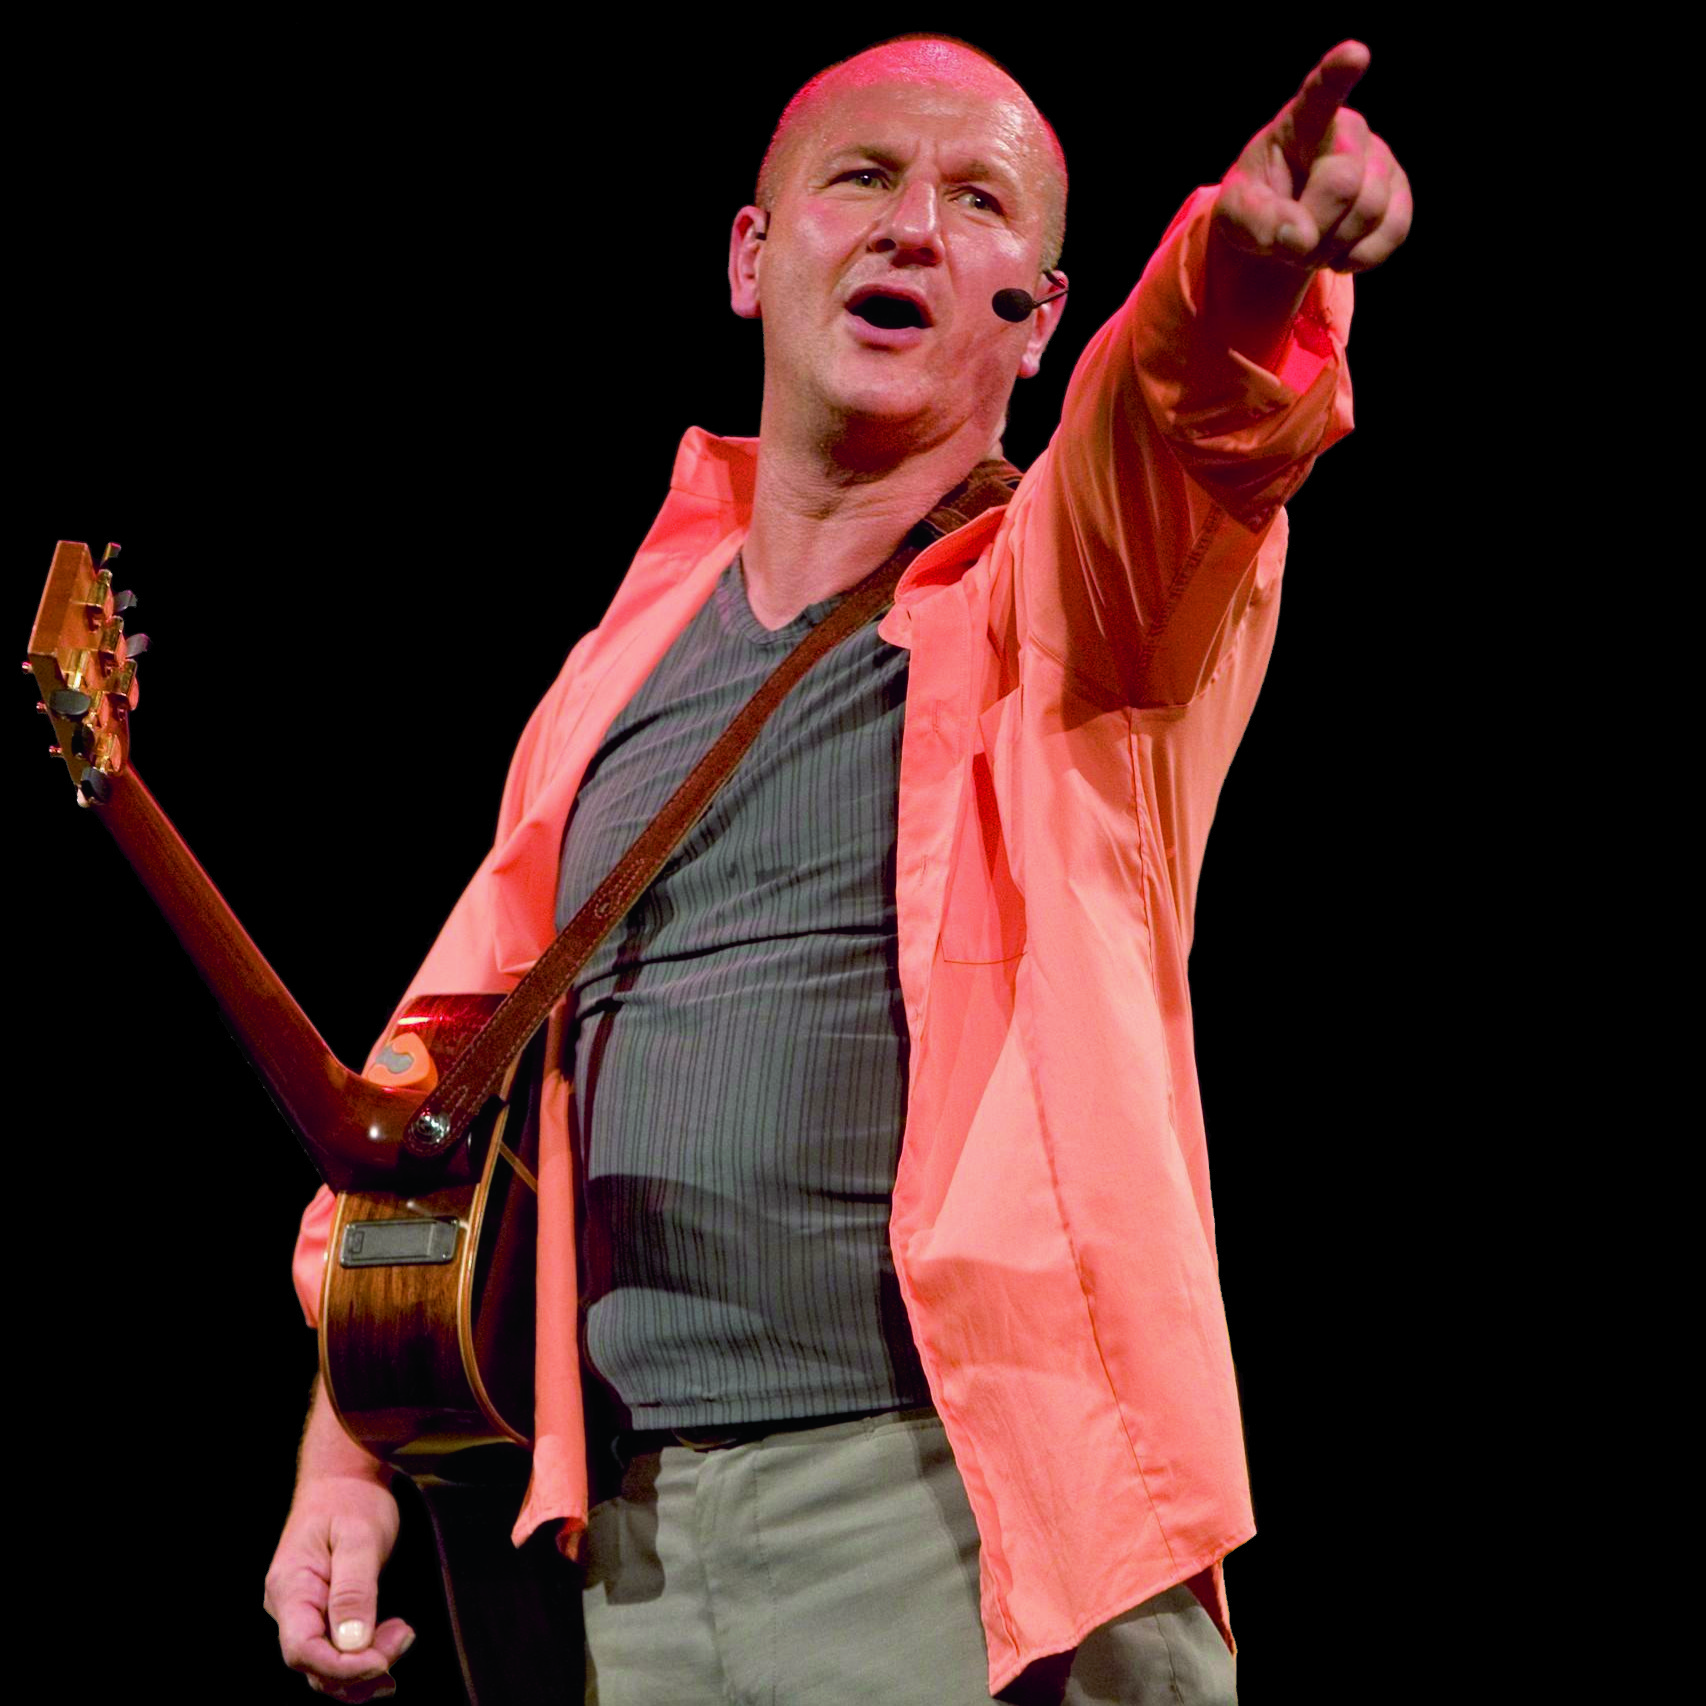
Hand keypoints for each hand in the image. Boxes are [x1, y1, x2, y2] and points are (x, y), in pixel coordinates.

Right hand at [263, 1474, 414, 1701]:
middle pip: (314, 1665)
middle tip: (403, 1639)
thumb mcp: (360, 1538)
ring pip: (323, 1664)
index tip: (382, 1661)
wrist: (344, 1475)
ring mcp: (302, 1610)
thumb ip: (355, 1591)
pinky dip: (360, 1658)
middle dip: (359, 1667)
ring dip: (362, 1669)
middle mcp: (289, 1606)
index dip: (341, 1667)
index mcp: (291, 1588)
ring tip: (401, 1644)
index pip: (302, 1650)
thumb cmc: (352, 1499)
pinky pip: (333, 1649)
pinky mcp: (320, 1610)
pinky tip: (387, 1649)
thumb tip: (352, 1644)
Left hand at [1212, 40, 1411, 274]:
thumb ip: (1255, 221)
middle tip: (1290, 243)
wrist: (1286, 227)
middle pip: (1343, 184)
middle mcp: (1349, 130)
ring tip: (1312, 245)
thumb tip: (1300, 237)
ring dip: (1332, 246)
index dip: (1337, 74)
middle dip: (1314, 227)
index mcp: (1301, 122)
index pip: (1320, 93)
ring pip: (1369, 212)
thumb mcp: (1235, 214)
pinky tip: (1340, 254)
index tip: (1354, 54)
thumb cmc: (1257, 206)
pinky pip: (1393, 232)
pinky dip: (1360, 258)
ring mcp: (1381, 160)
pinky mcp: (1400, 194)